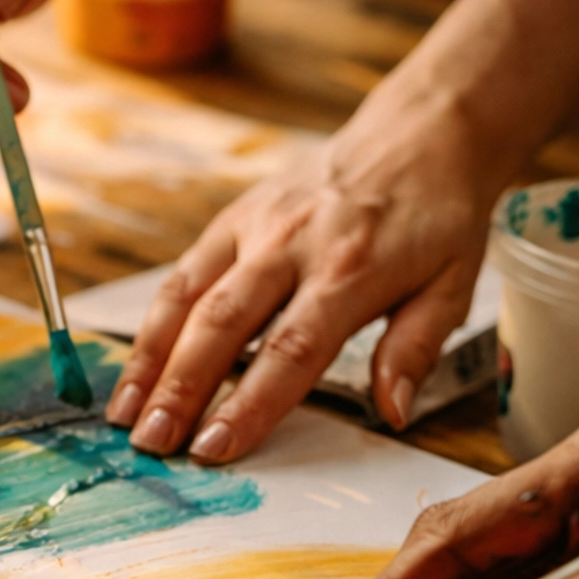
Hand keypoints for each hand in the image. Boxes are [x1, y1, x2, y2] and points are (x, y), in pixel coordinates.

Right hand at [105, 90, 492, 462]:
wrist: (422, 130)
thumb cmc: (438, 217)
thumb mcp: (453, 285)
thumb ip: (415, 349)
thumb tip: (391, 412)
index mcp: (353, 270)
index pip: (292, 348)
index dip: (250, 401)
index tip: (216, 447)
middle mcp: (294, 244)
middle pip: (224, 324)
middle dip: (181, 389)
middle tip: (153, 444)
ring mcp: (257, 226)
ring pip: (188, 297)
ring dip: (150, 360)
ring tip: (125, 417)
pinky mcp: (235, 216)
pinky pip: (183, 273)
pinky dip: (153, 324)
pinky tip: (135, 370)